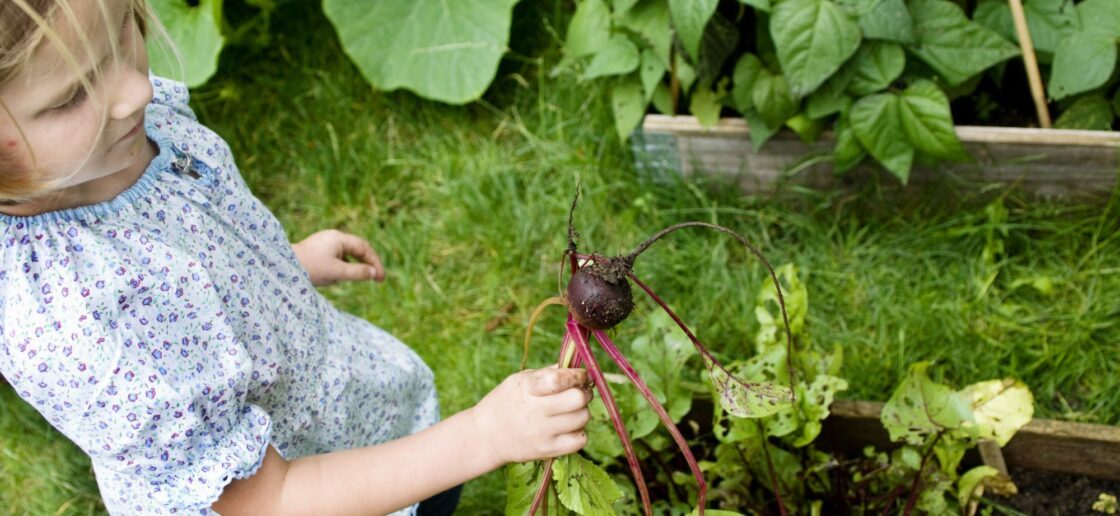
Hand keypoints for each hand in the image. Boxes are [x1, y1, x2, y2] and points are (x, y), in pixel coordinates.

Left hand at [291, 229, 384, 286]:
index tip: (381, 278)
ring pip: (347, 254)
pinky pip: (336, 257)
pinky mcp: (317, 250)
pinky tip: (337, 278)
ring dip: (355, 266)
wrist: (282, 267)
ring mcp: (324, 242)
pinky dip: (342, 267)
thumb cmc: (310, 268)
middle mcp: (333, 237)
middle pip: (357, 249)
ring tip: (357, 279)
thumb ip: (358, 273)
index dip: (375, 263)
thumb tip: (374, 273)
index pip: (364, 248)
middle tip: (377, 279)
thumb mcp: (337, 273)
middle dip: (367, 263)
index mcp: (339, 238)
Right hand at [469, 367, 592, 465]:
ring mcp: (541, 433)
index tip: (582, 374)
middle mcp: (534, 411)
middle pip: (577, 399)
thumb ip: (549, 372)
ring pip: (582, 418)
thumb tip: (579, 367)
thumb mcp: (520, 380)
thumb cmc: (507, 401)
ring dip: (582, 411)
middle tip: (580, 392)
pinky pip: (580, 441)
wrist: (487, 436)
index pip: (559, 380)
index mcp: (527, 388)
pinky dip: (579, 432)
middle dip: (584, 392)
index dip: (577, 375)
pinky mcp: (547, 451)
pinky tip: (569, 427)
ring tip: (570, 411)